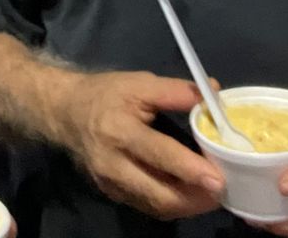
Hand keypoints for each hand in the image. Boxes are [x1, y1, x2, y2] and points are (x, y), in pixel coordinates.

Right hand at [53, 71, 224, 219]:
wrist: (65, 112)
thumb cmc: (105, 94)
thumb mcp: (139, 83)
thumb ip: (176, 90)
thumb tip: (213, 93)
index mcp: (120, 132)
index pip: (160, 155)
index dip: (190, 169)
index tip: (218, 178)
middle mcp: (113, 164)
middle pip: (159, 193)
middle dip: (194, 198)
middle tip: (222, 191)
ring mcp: (111, 184)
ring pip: (155, 205)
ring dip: (186, 205)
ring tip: (211, 196)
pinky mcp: (112, 193)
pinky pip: (147, 206)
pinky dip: (171, 204)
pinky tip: (189, 195)